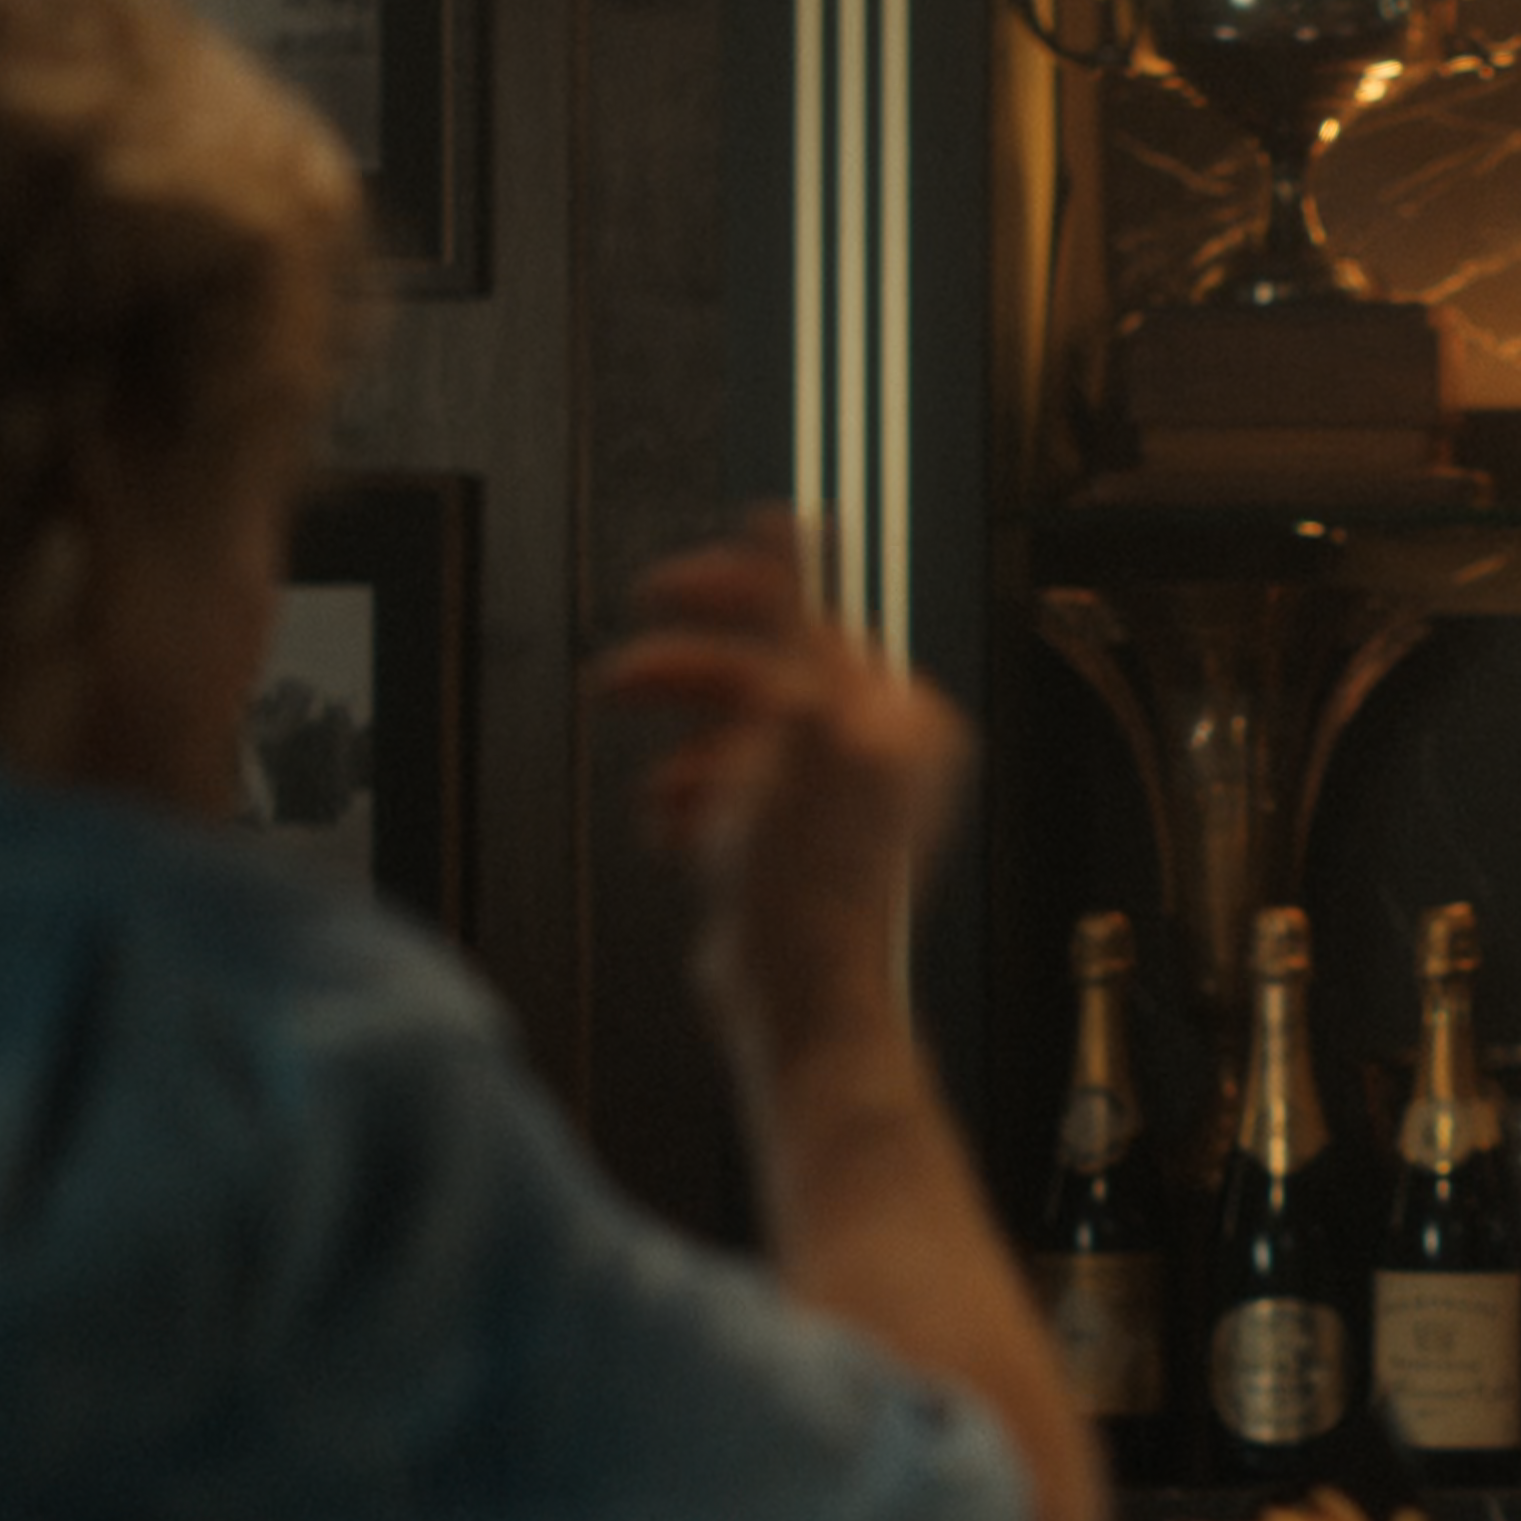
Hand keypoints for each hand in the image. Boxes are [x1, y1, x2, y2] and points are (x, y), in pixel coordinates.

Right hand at [593, 510, 968, 1037]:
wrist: (794, 999)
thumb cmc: (812, 882)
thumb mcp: (798, 721)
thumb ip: (794, 617)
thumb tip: (794, 521)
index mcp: (901, 715)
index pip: (812, 615)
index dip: (732, 594)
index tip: (667, 587)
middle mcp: (876, 750)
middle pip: (762, 669)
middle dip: (685, 679)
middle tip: (620, 679)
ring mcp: (830, 795)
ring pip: (730, 732)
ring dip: (684, 761)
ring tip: (666, 796)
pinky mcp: (787, 838)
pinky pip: (720, 790)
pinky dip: (689, 807)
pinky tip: (681, 835)